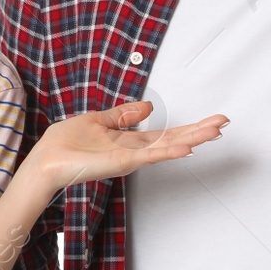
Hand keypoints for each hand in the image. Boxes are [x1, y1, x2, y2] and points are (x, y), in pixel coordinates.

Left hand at [23, 101, 227, 191]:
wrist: (46, 162)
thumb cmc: (65, 144)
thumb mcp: (97, 120)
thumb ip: (123, 114)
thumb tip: (148, 106)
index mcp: (129, 140)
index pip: (165, 133)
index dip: (188, 127)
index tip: (212, 120)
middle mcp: (134, 150)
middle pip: (173, 139)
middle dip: (199, 130)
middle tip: (225, 123)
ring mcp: (130, 157)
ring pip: (168, 146)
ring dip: (192, 138)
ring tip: (215, 131)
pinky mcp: (121, 162)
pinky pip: (150, 156)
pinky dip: (169, 151)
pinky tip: (187, 147)